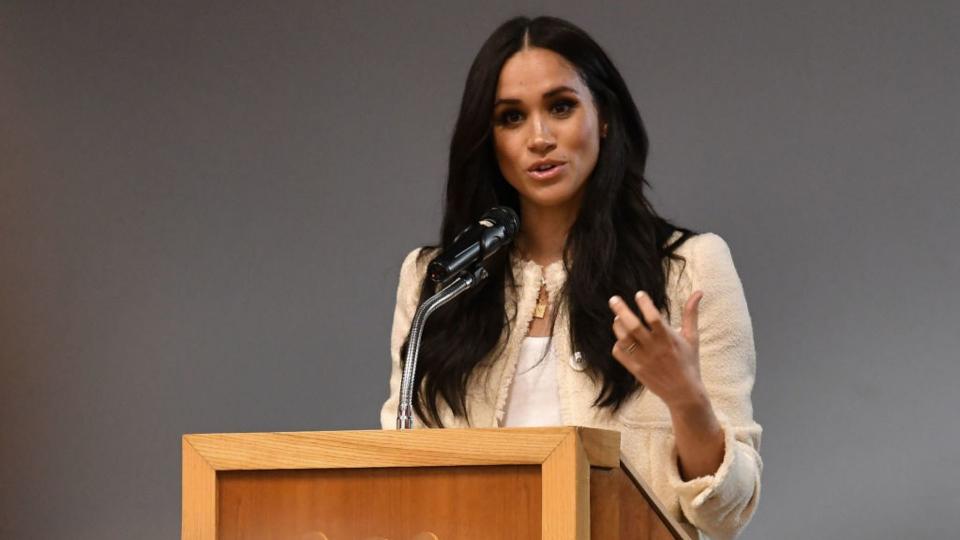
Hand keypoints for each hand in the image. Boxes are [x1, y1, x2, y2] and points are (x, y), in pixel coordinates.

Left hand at [608, 290, 705, 409]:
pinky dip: (617, 343)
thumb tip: (698, 292)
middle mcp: (654, 348)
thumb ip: (691, 314)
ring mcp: (643, 360)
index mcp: (668, 339)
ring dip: (618, 326)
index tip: (639, 294)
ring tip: (618, 318)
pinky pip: (619, 353)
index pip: (653, 318)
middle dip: (621, 310)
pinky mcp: (635, 370)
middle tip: (613, 299)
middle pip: (633, 326)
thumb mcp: (692, 338)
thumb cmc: (689, 363)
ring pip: (624, 338)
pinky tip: (621, 339)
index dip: (645, 304)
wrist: (683, 393)